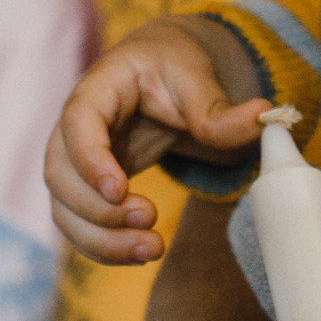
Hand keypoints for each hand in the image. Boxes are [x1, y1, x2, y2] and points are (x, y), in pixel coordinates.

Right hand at [45, 17, 269, 265]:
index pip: (77, 123)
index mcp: (99, 87)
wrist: (165, 75)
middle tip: (148, 222)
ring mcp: (77, 161)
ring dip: (100, 238)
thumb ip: (219, 106)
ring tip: (151, 249)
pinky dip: (104, 247)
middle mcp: (75, 127)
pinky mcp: (88, 188)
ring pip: (64, 208)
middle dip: (97, 210)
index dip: (90, 160)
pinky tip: (141, 252)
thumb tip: (260, 119)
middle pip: (60, 174)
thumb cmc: (174, 67)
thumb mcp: (196, 75)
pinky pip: (80, 225)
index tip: (119, 191)